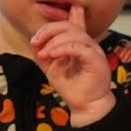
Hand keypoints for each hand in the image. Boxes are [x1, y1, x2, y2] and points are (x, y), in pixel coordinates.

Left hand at [30, 5, 114, 125]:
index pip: (71, 24)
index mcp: (78, 44)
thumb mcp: (51, 68)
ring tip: (44, 53)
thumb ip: (43, 54)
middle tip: (35, 41)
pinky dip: (63, 48)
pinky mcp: (97, 60)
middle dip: (49, 30)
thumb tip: (34, 42)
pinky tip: (52, 54)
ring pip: (75, 34)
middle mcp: (87, 45)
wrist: (85, 106)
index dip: (52, 24)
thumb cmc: (71, 87)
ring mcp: (93, 51)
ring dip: (54, 41)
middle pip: (69, 26)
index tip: (36, 37)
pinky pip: (80, 48)